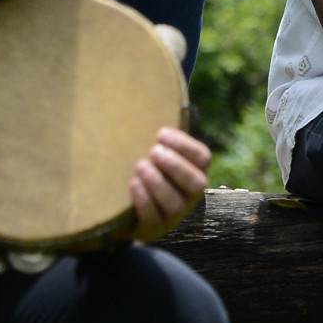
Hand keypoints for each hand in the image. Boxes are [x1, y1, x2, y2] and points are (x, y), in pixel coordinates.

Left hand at [126, 127, 211, 243]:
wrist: (119, 206)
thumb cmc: (142, 167)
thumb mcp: (154, 149)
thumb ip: (161, 132)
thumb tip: (167, 91)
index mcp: (194, 171)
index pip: (203, 158)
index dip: (184, 145)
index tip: (159, 133)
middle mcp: (189, 196)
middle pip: (196, 183)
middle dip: (175, 166)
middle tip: (153, 151)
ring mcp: (173, 217)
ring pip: (176, 203)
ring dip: (158, 182)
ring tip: (139, 165)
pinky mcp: (153, 231)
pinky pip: (154, 219)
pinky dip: (144, 200)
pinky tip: (132, 183)